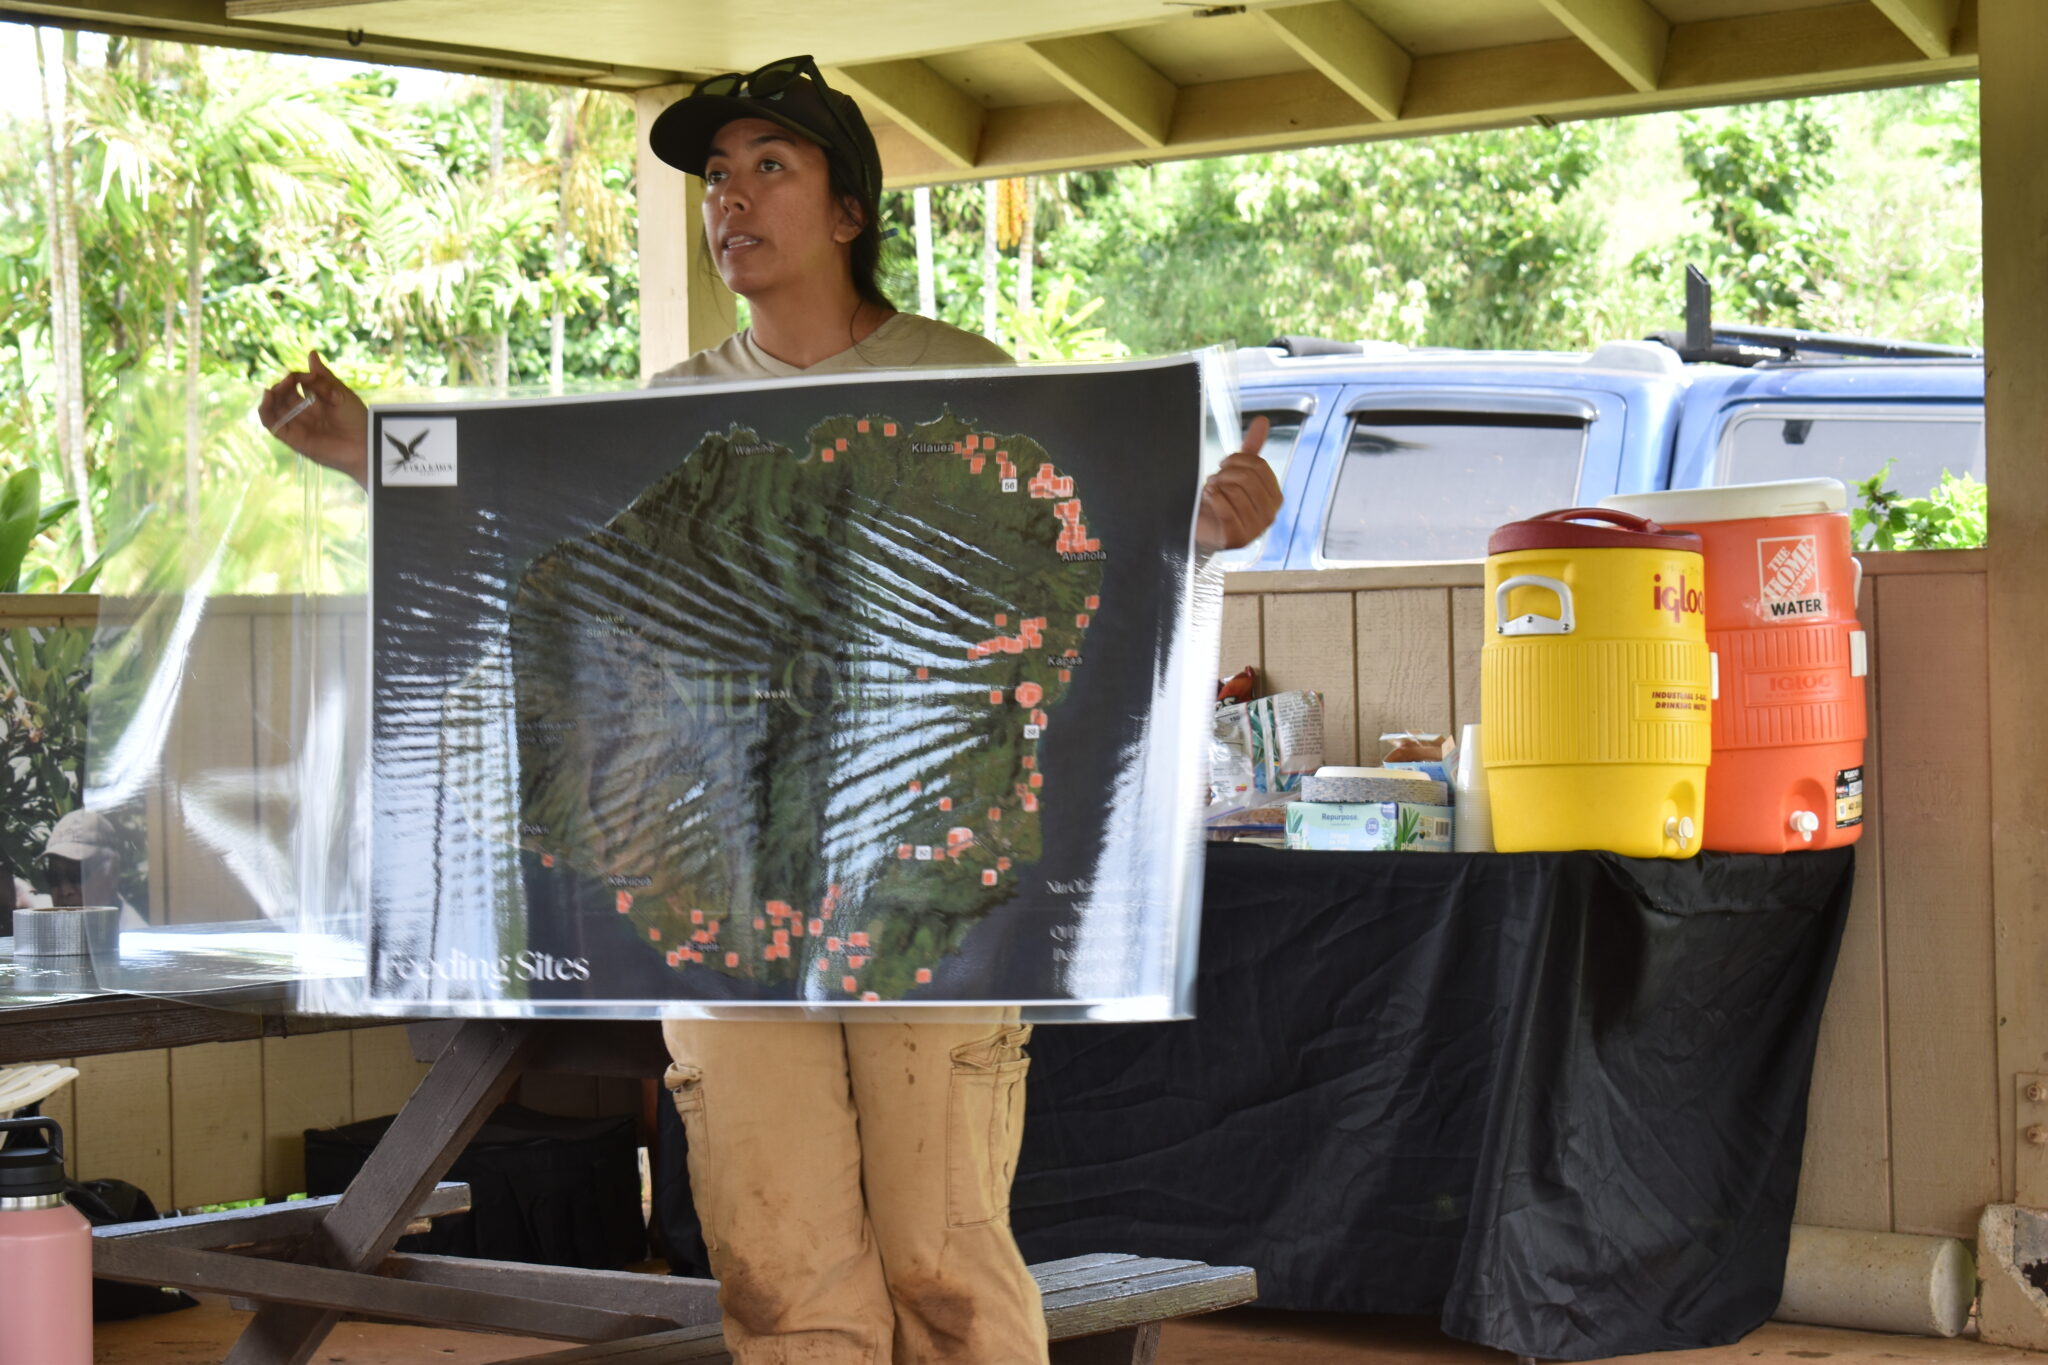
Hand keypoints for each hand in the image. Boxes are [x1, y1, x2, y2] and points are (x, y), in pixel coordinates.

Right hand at [259, 350, 369, 488]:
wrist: (363, 443)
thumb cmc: (356, 418)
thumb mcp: (338, 391)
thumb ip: (322, 376)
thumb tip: (311, 353)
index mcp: (316, 402)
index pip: (295, 385)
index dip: (296, 377)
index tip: (308, 376)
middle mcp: (304, 414)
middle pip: (282, 396)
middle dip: (282, 385)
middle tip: (290, 381)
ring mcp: (297, 426)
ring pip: (274, 409)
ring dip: (270, 396)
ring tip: (274, 389)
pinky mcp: (293, 439)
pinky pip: (272, 425)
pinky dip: (265, 411)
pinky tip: (268, 398)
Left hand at [1195, 416, 1282, 552]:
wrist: (1199, 528)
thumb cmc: (1220, 500)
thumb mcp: (1237, 472)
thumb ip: (1251, 449)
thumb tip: (1263, 420)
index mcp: (1275, 498)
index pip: (1260, 466)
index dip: (1238, 460)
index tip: (1224, 466)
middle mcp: (1270, 515)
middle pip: (1248, 477)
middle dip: (1226, 474)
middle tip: (1215, 480)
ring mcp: (1255, 530)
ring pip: (1235, 491)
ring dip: (1217, 487)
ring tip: (1211, 492)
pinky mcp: (1237, 539)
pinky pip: (1225, 509)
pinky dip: (1213, 499)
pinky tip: (1208, 499)